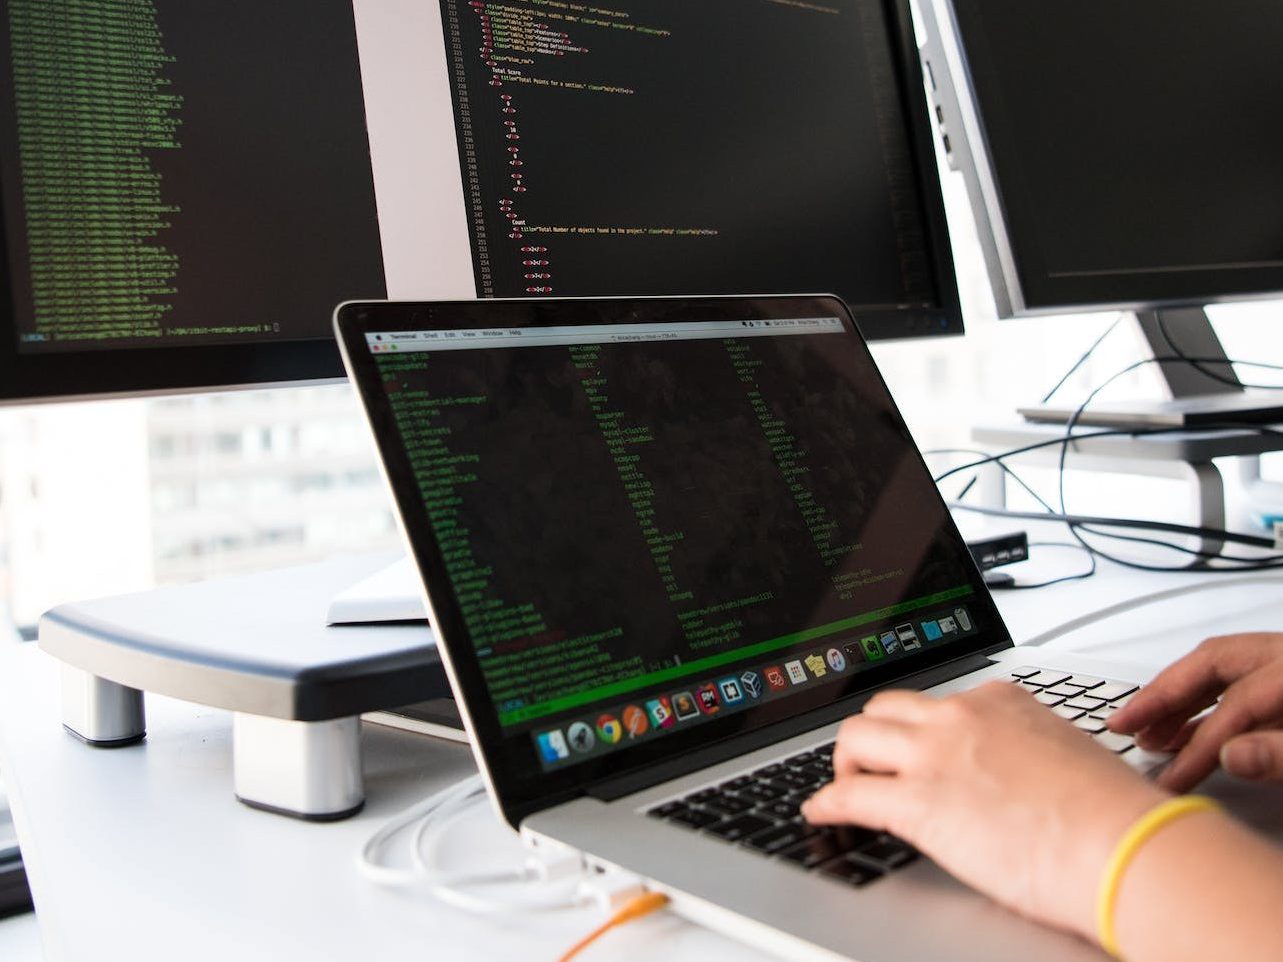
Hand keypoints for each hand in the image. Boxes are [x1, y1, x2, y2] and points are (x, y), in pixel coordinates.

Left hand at [802, 682, 1164, 940]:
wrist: (1124, 845)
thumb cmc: (1113, 815)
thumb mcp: (1068, 757)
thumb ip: (1031, 753)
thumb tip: (1022, 776)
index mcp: (1000, 702)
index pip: (938, 702)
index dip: (918, 730)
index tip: (913, 746)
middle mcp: (961, 717)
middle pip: (884, 709)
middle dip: (871, 737)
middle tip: (870, 766)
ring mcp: (934, 756)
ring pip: (855, 737)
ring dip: (844, 764)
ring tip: (847, 787)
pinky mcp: (918, 803)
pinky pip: (848, 796)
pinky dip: (826, 804)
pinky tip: (820, 814)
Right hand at [1109, 632, 1282, 791]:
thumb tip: (1233, 757)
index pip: (1233, 704)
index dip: (1197, 742)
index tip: (1174, 775)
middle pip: (1210, 665)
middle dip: (1161, 698)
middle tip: (1124, 724)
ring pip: (1219, 673)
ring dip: (1178, 705)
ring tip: (1148, 736)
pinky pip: (1237, 683)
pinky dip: (1205, 707)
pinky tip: (1189, 736)